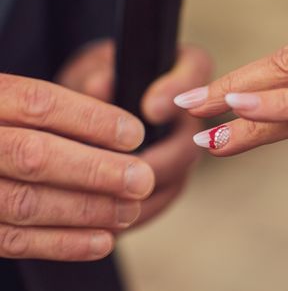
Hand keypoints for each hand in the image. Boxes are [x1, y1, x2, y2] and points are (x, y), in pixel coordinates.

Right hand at [0, 72, 152, 260]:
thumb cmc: (15, 126)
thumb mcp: (26, 100)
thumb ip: (72, 102)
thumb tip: (124, 115)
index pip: (38, 103)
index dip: (91, 120)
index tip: (134, 134)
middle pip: (33, 156)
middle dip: (95, 171)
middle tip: (141, 180)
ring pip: (25, 203)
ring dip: (87, 210)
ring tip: (128, 211)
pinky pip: (13, 241)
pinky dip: (63, 244)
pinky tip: (103, 241)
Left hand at [58, 41, 212, 226]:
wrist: (89, 112)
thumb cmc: (97, 79)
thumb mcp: (93, 68)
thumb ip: (98, 74)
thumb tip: (98, 87)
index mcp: (183, 70)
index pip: (195, 70)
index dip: (178, 92)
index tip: (151, 108)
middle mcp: (192, 115)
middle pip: (190, 141)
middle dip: (157, 162)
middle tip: (123, 172)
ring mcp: (183, 153)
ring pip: (174, 181)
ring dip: (141, 196)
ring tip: (106, 203)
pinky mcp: (168, 183)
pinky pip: (157, 203)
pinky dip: (131, 214)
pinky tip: (100, 222)